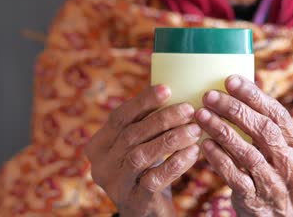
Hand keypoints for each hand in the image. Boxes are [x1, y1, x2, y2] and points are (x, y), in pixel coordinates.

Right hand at [85, 85, 200, 216]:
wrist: (146, 212)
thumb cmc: (146, 170)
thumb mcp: (138, 146)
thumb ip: (144, 123)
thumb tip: (169, 88)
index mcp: (98, 145)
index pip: (118, 117)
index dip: (142, 101)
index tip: (167, 88)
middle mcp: (100, 165)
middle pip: (130, 134)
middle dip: (162, 119)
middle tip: (189, 109)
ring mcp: (115, 185)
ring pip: (141, 155)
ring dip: (171, 139)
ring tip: (194, 129)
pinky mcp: (133, 202)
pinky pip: (155, 179)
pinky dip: (176, 163)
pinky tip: (193, 152)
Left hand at [195, 75, 292, 216]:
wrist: (277, 213)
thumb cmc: (271, 167)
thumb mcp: (278, 145)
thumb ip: (263, 121)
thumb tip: (234, 85)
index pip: (276, 113)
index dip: (252, 95)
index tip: (230, 80)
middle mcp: (291, 161)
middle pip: (263, 130)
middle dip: (234, 110)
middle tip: (210, 96)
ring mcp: (275, 182)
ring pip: (248, 153)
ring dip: (222, 131)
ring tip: (202, 115)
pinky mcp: (256, 198)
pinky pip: (236, 176)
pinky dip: (219, 159)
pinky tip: (204, 144)